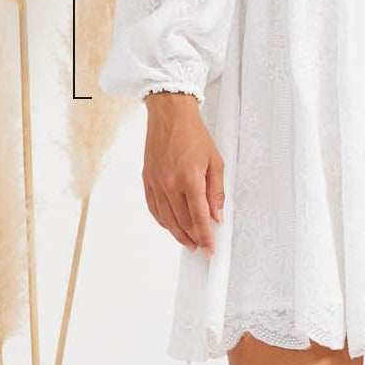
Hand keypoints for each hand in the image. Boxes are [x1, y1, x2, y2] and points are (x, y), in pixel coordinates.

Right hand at [142, 91, 224, 254]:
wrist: (170, 116)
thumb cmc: (194, 135)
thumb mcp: (215, 162)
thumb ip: (216, 192)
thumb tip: (217, 215)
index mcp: (190, 178)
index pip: (199, 216)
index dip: (205, 236)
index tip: (210, 248)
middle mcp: (170, 184)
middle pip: (182, 221)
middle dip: (193, 238)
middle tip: (201, 247)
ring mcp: (156, 183)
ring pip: (166, 219)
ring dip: (178, 234)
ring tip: (188, 242)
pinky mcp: (147, 180)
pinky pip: (154, 208)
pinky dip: (163, 221)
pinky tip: (170, 226)